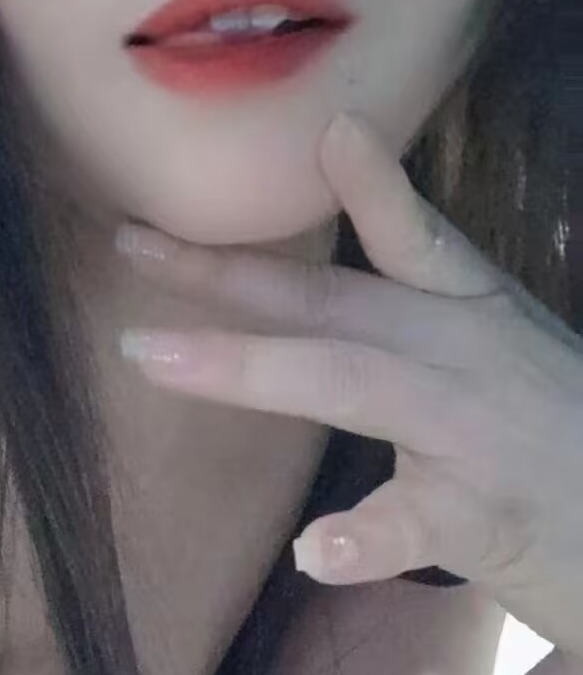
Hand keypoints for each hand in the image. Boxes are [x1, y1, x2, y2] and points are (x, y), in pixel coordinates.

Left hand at [116, 111, 582, 660]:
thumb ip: (416, 317)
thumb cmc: (557, 451)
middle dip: (231, 275)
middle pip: (338, 304)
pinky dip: (361, 539)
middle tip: (134, 245)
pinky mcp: (484, 518)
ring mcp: (476, 436)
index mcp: (473, 317)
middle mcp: (469, 359)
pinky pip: (412, 526)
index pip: (412, 239)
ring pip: (353, 384)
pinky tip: (312, 548)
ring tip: (152, 357)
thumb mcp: (496, 361)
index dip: (368, 184)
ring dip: (248, 367)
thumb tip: (317, 298)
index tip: (325, 126)